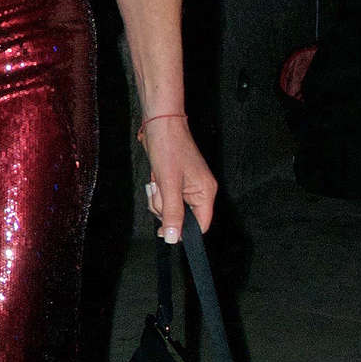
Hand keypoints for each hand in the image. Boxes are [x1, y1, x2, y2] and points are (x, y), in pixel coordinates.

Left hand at [141, 114, 215, 240]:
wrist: (159, 123)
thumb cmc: (168, 147)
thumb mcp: (169, 184)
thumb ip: (172, 212)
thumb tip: (174, 238)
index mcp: (206, 192)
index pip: (201, 225)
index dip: (183, 231)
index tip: (165, 231)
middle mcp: (200, 191)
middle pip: (182, 217)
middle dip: (165, 207)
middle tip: (159, 191)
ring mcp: (187, 186)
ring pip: (171, 207)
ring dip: (158, 198)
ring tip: (157, 181)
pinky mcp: (176, 181)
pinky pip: (165, 197)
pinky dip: (157, 191)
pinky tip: (155, 179)